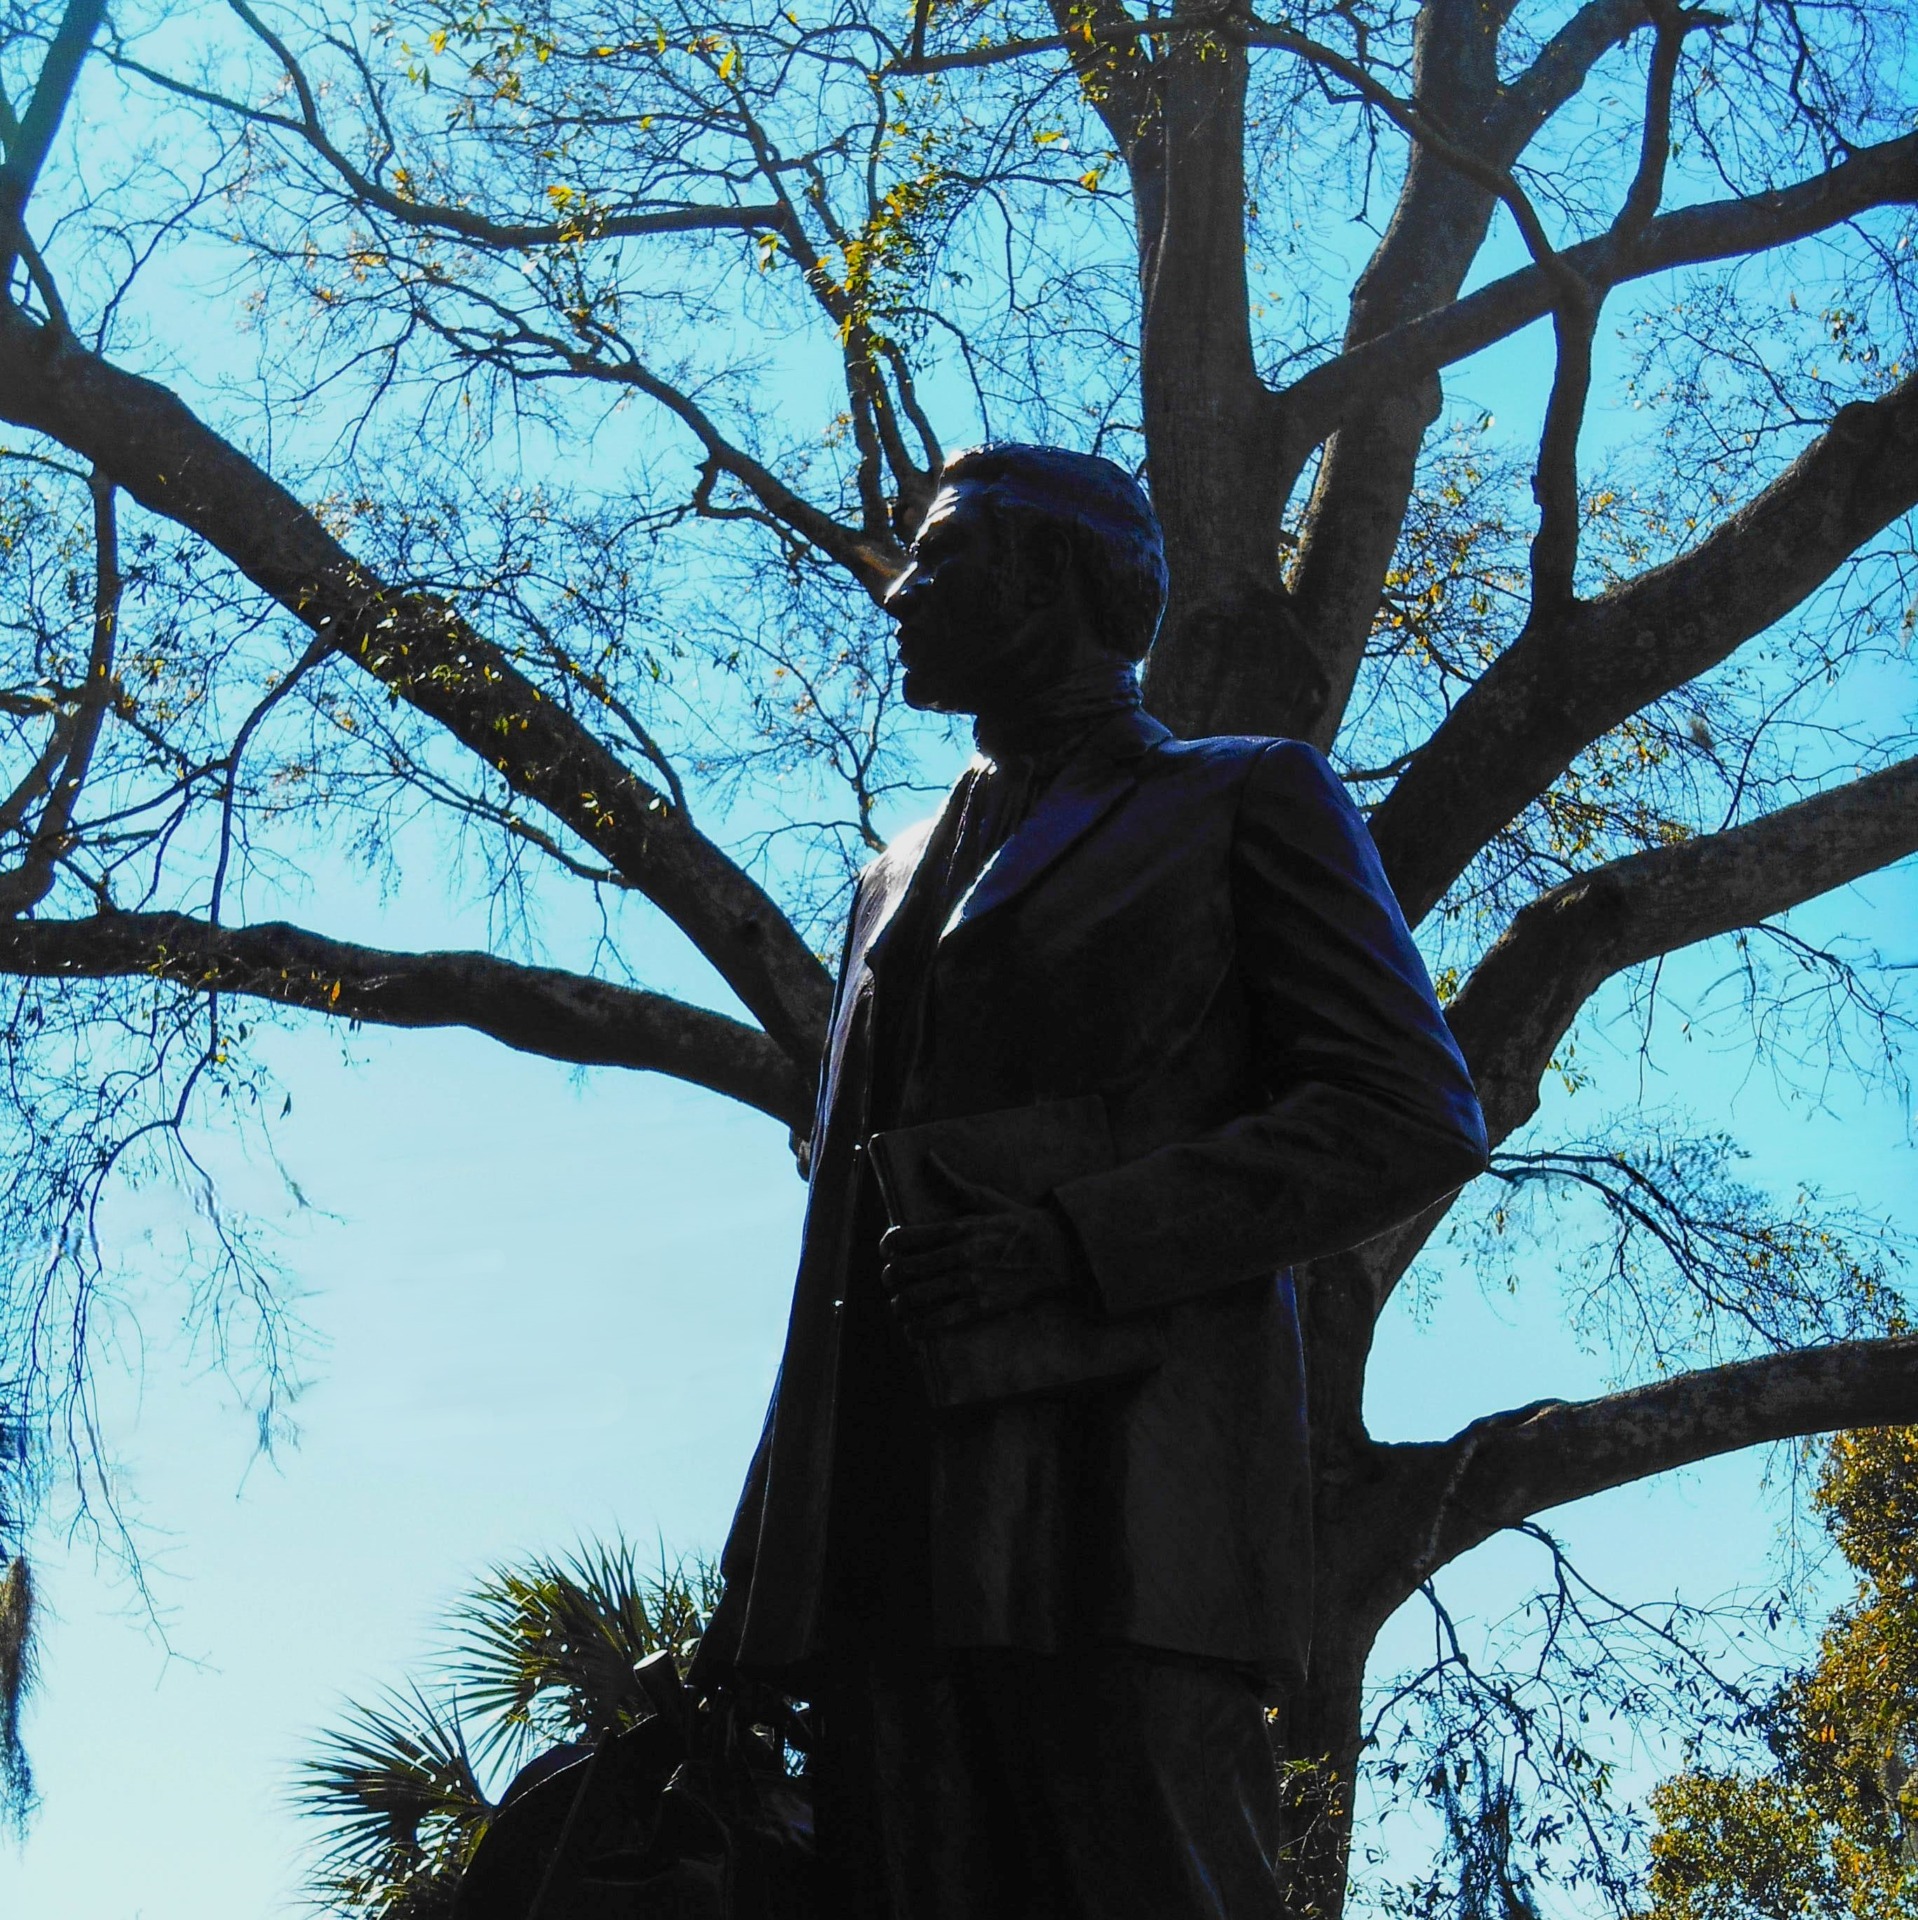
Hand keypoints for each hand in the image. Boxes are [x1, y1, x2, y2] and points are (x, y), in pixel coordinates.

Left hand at [880, 1157, 1086, 1335]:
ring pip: (914, 1298)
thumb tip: (928, 1156)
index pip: (902, 1238)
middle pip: (902, 1271)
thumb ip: (951, 1181)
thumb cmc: (1017, 1223)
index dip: (887, 1247)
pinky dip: (918, 1329)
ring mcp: (969, 1282)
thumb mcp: (984, 1198)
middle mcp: (959, 1255)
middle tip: (892, 1281)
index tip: (888, 1252)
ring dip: (899, 1305)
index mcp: (957, 1228)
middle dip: (890, 1278)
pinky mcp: (981, 1306)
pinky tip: (912, 1330)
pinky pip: (938, 1322)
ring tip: (900, 1306)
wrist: (1055, 1253)